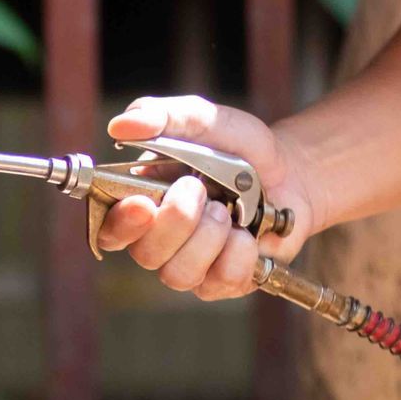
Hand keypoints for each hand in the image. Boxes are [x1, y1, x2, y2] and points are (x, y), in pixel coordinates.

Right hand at [95, 95, 318, 300]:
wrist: (290, 174)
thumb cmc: (237, 148)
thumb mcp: (204, 119)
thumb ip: (164, 117)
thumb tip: (120, 126)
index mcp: (141, 203)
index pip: (111, 228)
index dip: (121, 223)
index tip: (142, 205)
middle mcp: (158, 241)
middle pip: (144, 254)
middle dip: (177, 221)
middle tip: (200, 189)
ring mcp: (189, 265)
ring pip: (178, 274)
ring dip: (208, 238)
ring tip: (227, 211)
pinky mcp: (221, 282)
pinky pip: (220, 282)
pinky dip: (238, 255)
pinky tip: (248, 234)